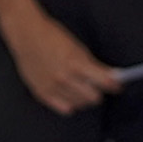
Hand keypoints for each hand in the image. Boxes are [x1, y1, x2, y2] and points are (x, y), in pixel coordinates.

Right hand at [3, 8, 121, 114]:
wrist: (25, 33)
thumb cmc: (51, 36)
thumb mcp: (77, 48)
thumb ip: (94, 65)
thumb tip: (113, 78)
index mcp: (75, 64)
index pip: (104, 83)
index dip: (114, 85)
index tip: (117, 85)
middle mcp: (63, 78)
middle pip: (93, 98)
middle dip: (97, 91)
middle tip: (95, 84)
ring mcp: (51, 87)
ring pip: (80, 104)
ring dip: (83, 97)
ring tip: (80, 86)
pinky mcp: (41, 92)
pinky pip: (64, 108)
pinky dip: (70, 102)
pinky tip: (68, 92)